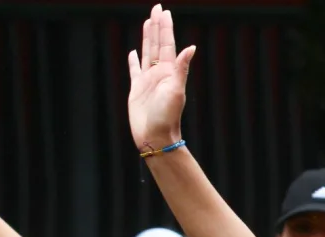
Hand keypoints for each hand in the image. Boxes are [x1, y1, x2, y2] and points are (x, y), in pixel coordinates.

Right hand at [127, 4, 196, 151]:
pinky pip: (134, 70)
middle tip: (156, 8)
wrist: (155, 136)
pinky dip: (133, 60)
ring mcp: (147, 80)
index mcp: (169, 71)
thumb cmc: (167, 117)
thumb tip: (191, 47)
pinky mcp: (137, 89)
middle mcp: (159, 73)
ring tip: (147, 22)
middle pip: (157, 43)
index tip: (164, 11)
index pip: (167, 43)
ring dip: (147, 37)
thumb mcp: (176, 91)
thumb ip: (182, 69)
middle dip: (156, 26)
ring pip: (146, 52)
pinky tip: (133, 52)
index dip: (165, 27)